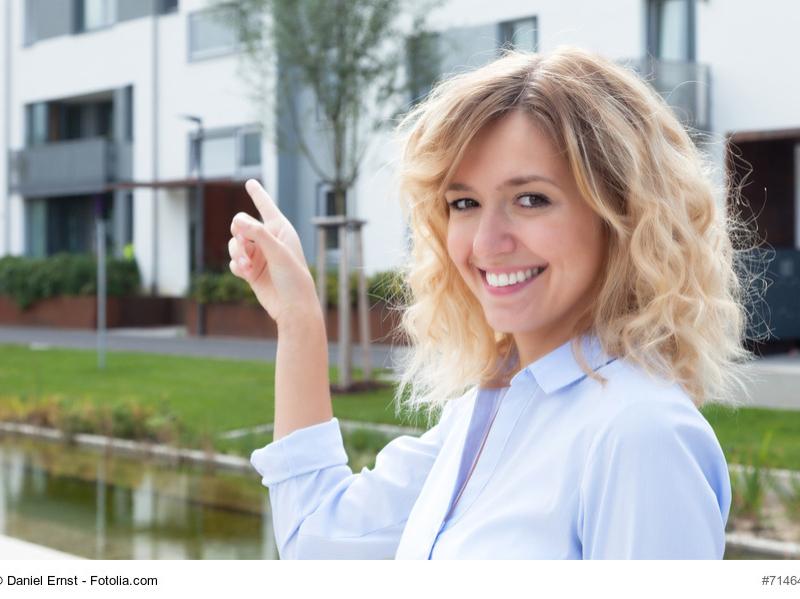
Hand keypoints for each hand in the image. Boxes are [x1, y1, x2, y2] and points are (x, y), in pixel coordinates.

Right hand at [228, 179, 318, 324]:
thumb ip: (258, 233)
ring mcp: (259, 255)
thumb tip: (237, 220)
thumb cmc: (293, 278)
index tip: (250, 181)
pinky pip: (234, 262)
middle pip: (240, 224)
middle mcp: (268, 240)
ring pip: (234, 244)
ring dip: (236, 253)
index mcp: (281, 229)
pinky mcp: (251, 271)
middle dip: (238, 234)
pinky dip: (237, 267)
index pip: (267, 206)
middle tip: (245, 246)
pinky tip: (247, 275)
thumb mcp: (278, 252)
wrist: (292, 308)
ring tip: (247, 267)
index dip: (258, 194)